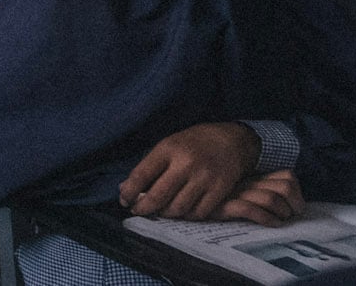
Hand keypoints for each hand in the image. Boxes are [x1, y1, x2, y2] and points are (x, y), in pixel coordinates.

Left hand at [119, 122, 260, 220]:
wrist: (231, 140)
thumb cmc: (194, 143)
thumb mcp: (168, 145)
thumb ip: (149, 166)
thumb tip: (125, 188)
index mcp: (168, 149)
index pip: (141, 174)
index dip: (129, 191)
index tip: (124, 200)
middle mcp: (185, 163)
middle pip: (159, 195)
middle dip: (144, 208)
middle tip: (138, 211)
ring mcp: (204, 178)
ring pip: (178, 208)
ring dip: (165, 214)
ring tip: (160, 211)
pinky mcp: (220, 190)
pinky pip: (199, 213)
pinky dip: (187, 216)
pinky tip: (182, 211)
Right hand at [219, 170, 304, 226]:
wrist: (183, 198)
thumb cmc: (216, 198)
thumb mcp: (241, 189)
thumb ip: (260, 191)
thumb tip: (289, 205)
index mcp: (253, 177)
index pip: (287, 176)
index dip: (297, 192)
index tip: (294, 206)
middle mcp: (247, 182)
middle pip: (285, 187)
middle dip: (295, 205)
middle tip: (290, 215)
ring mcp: (236, 193)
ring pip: (271, 198)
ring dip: (282, 213)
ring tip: (280, 220)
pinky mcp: (224, 206)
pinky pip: (250, 209)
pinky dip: (266, 219)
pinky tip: (270, 224)